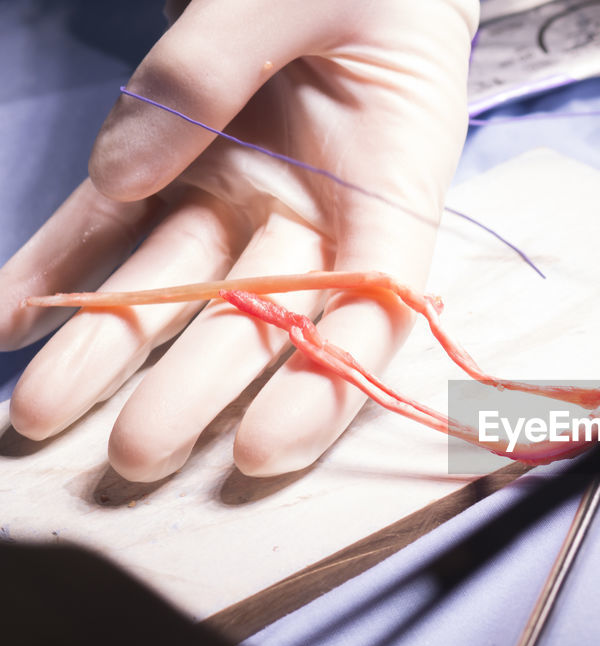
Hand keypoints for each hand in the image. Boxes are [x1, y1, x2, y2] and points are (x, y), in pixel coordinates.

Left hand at [0, 0, 477, 480]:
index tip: (266, 447)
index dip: (327, 383)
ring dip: (109, 348)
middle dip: (195, 389)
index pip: (372, 307)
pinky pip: (109, 224)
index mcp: (390, 182)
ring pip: (174, 283)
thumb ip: (217, 64)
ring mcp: (239, 192)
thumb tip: (125, 168)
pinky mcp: (173, 165)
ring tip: (39, 414)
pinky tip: (9, 320)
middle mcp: (315, 209)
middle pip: (260, 316)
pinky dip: (58, 270)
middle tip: (133, 457)